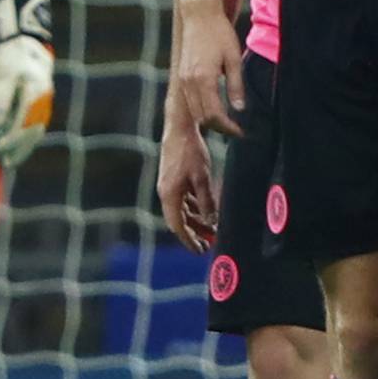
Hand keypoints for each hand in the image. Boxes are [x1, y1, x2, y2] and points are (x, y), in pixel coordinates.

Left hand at [0, 0, 54, 170]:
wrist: (26, 39)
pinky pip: (37, 122)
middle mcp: (44, 99)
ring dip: (24, 145)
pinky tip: (16, 140)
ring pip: (37, 128)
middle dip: (19, 148)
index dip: (12, 140)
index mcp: (35, 94)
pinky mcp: (42, 99)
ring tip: (11, 157)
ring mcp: (46, 99)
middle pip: (33, 131)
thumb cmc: (10, 56)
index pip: (24, 124)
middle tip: (5, 161)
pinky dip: (27, 135)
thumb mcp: (0, 75)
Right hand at [157, 111, 218, 252]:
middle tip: (209, 245)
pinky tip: (205, 211)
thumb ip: (206, 202)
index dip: (189, 241)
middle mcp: (166, 193)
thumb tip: (211, 223)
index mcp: (169, 195)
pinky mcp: (173, 179)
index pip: (178, 227)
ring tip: (211, 230)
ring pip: (182, 211)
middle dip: (194, 233)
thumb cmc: (191, 152)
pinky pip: (183, 199)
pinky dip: (194, 208)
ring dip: (196, 221)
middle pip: (179, 221)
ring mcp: (169, 186)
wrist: (180, 127)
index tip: (201, 251)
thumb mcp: (202, 178)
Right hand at [175, 2, 244, 137]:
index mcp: (204, 79)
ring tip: (227, 121)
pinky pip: (190, 101)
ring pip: (195, 112)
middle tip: (236, 129)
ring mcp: (183, 79)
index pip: (214, 115)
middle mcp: (190, 82)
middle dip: (220, 127)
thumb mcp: (233, 59)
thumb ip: (236, 85)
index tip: (240, 132)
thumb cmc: (220, 34)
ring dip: (210, 120)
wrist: (199, 15)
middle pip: (202, 118)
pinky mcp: (181, 76)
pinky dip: (201, 110)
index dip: (228, 128)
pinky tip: (215, 108)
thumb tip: (239, 109)